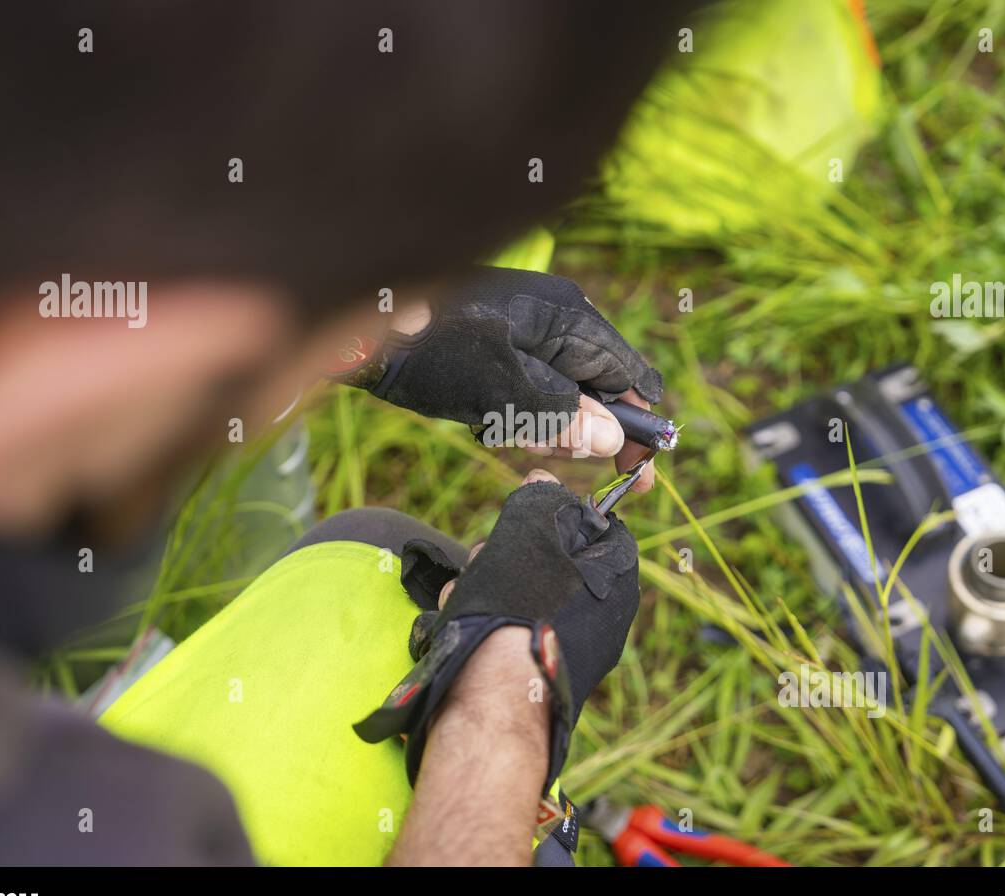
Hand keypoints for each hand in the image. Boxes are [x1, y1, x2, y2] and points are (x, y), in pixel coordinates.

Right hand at [353, 469, 639, 789]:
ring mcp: (573, 649)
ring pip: (521, 594)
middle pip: (548, 561)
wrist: (497, 705)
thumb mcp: (532, 532)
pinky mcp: (540, 676)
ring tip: (466, 596)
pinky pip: (510, 630)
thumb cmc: (521, 608)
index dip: (544, 516)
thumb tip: (544, 477)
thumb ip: (541, 501)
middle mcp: (605, 616)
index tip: (514, 519)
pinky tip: (463, 624)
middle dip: (504, 554)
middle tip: (482, 561)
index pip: (588, 525)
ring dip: (484, 585)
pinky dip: (484, 621)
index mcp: (618, 580)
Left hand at [359, 268, 662, 490]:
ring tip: (502, 432)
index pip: (628, 374)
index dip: (639, 424)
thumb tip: (614, 440)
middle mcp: (557, 315)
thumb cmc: (434, 353)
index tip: (642, 471)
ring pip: (563, 392)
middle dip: (583, 431)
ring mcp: (528, 326)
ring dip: (544, 426)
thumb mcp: (501, 393)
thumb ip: (561, 417)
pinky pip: (531, 387)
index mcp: (569, 317)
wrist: (362, 324)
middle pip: (599, 387)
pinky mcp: (500, 342)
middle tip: (557, 460)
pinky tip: (486, 422)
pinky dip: (517, 414)